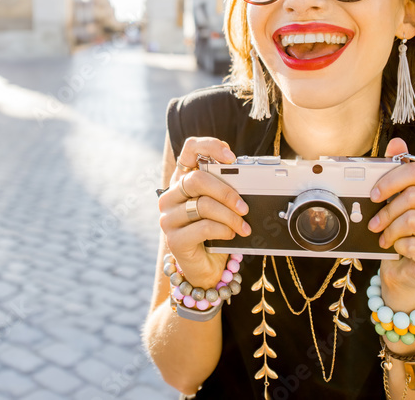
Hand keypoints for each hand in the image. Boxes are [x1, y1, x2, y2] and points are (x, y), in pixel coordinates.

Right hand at [157, 137, 251, 287]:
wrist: (206, 268)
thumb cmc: (215, 233)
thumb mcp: (221, 207)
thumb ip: (225, 190)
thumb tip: (246, 178)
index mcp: (182, 180)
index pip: (189, 149)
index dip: (209, 146)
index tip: (231, 156)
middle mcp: (170, 196)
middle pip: (196, 179)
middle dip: (226, 191)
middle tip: (244, 206)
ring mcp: (168, 218)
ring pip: (202, 205)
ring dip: (230, 216)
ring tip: (243, 225)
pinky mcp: (174, 239)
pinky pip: (203, 227)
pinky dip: (223, 230)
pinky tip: (231, 234)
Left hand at [367, 137, 414, 293]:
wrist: (403, 274)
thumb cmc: (401, 235)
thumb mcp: (395, 202)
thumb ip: (397, 173)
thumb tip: (398, 142)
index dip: (393, 179)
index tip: (374, 193)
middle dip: (387, 209)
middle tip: (374, 221)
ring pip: (414, 221)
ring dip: (391, 229)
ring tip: (384, 236)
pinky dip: (398, 246)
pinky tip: (396, 249)